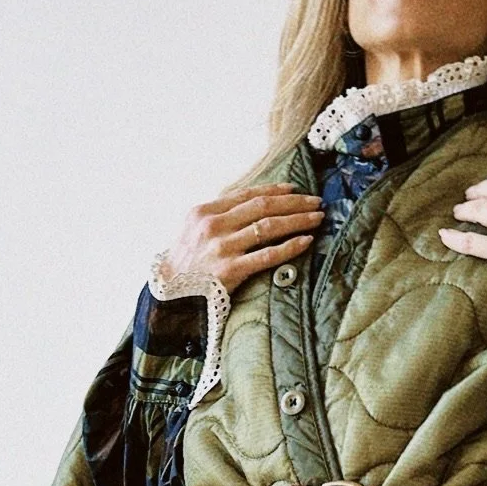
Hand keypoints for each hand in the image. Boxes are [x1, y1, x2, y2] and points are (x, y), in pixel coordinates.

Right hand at [155, 184, 322, 296]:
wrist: (169, 295)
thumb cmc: (185, 263)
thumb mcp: (193, 230)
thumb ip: (220, 216)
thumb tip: (253, 204)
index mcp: (205, 211)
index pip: (247, 195)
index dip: (275, 190)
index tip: (296, 190)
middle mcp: (213, 226)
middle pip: (263, 207)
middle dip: (294, 203)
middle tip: (316, 202)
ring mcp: (222, 248)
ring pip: (269, 227)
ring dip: (298, 220)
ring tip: (317, 218)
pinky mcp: (230, 271)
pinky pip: (267, 255)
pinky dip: (290, 246)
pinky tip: (306, 241)